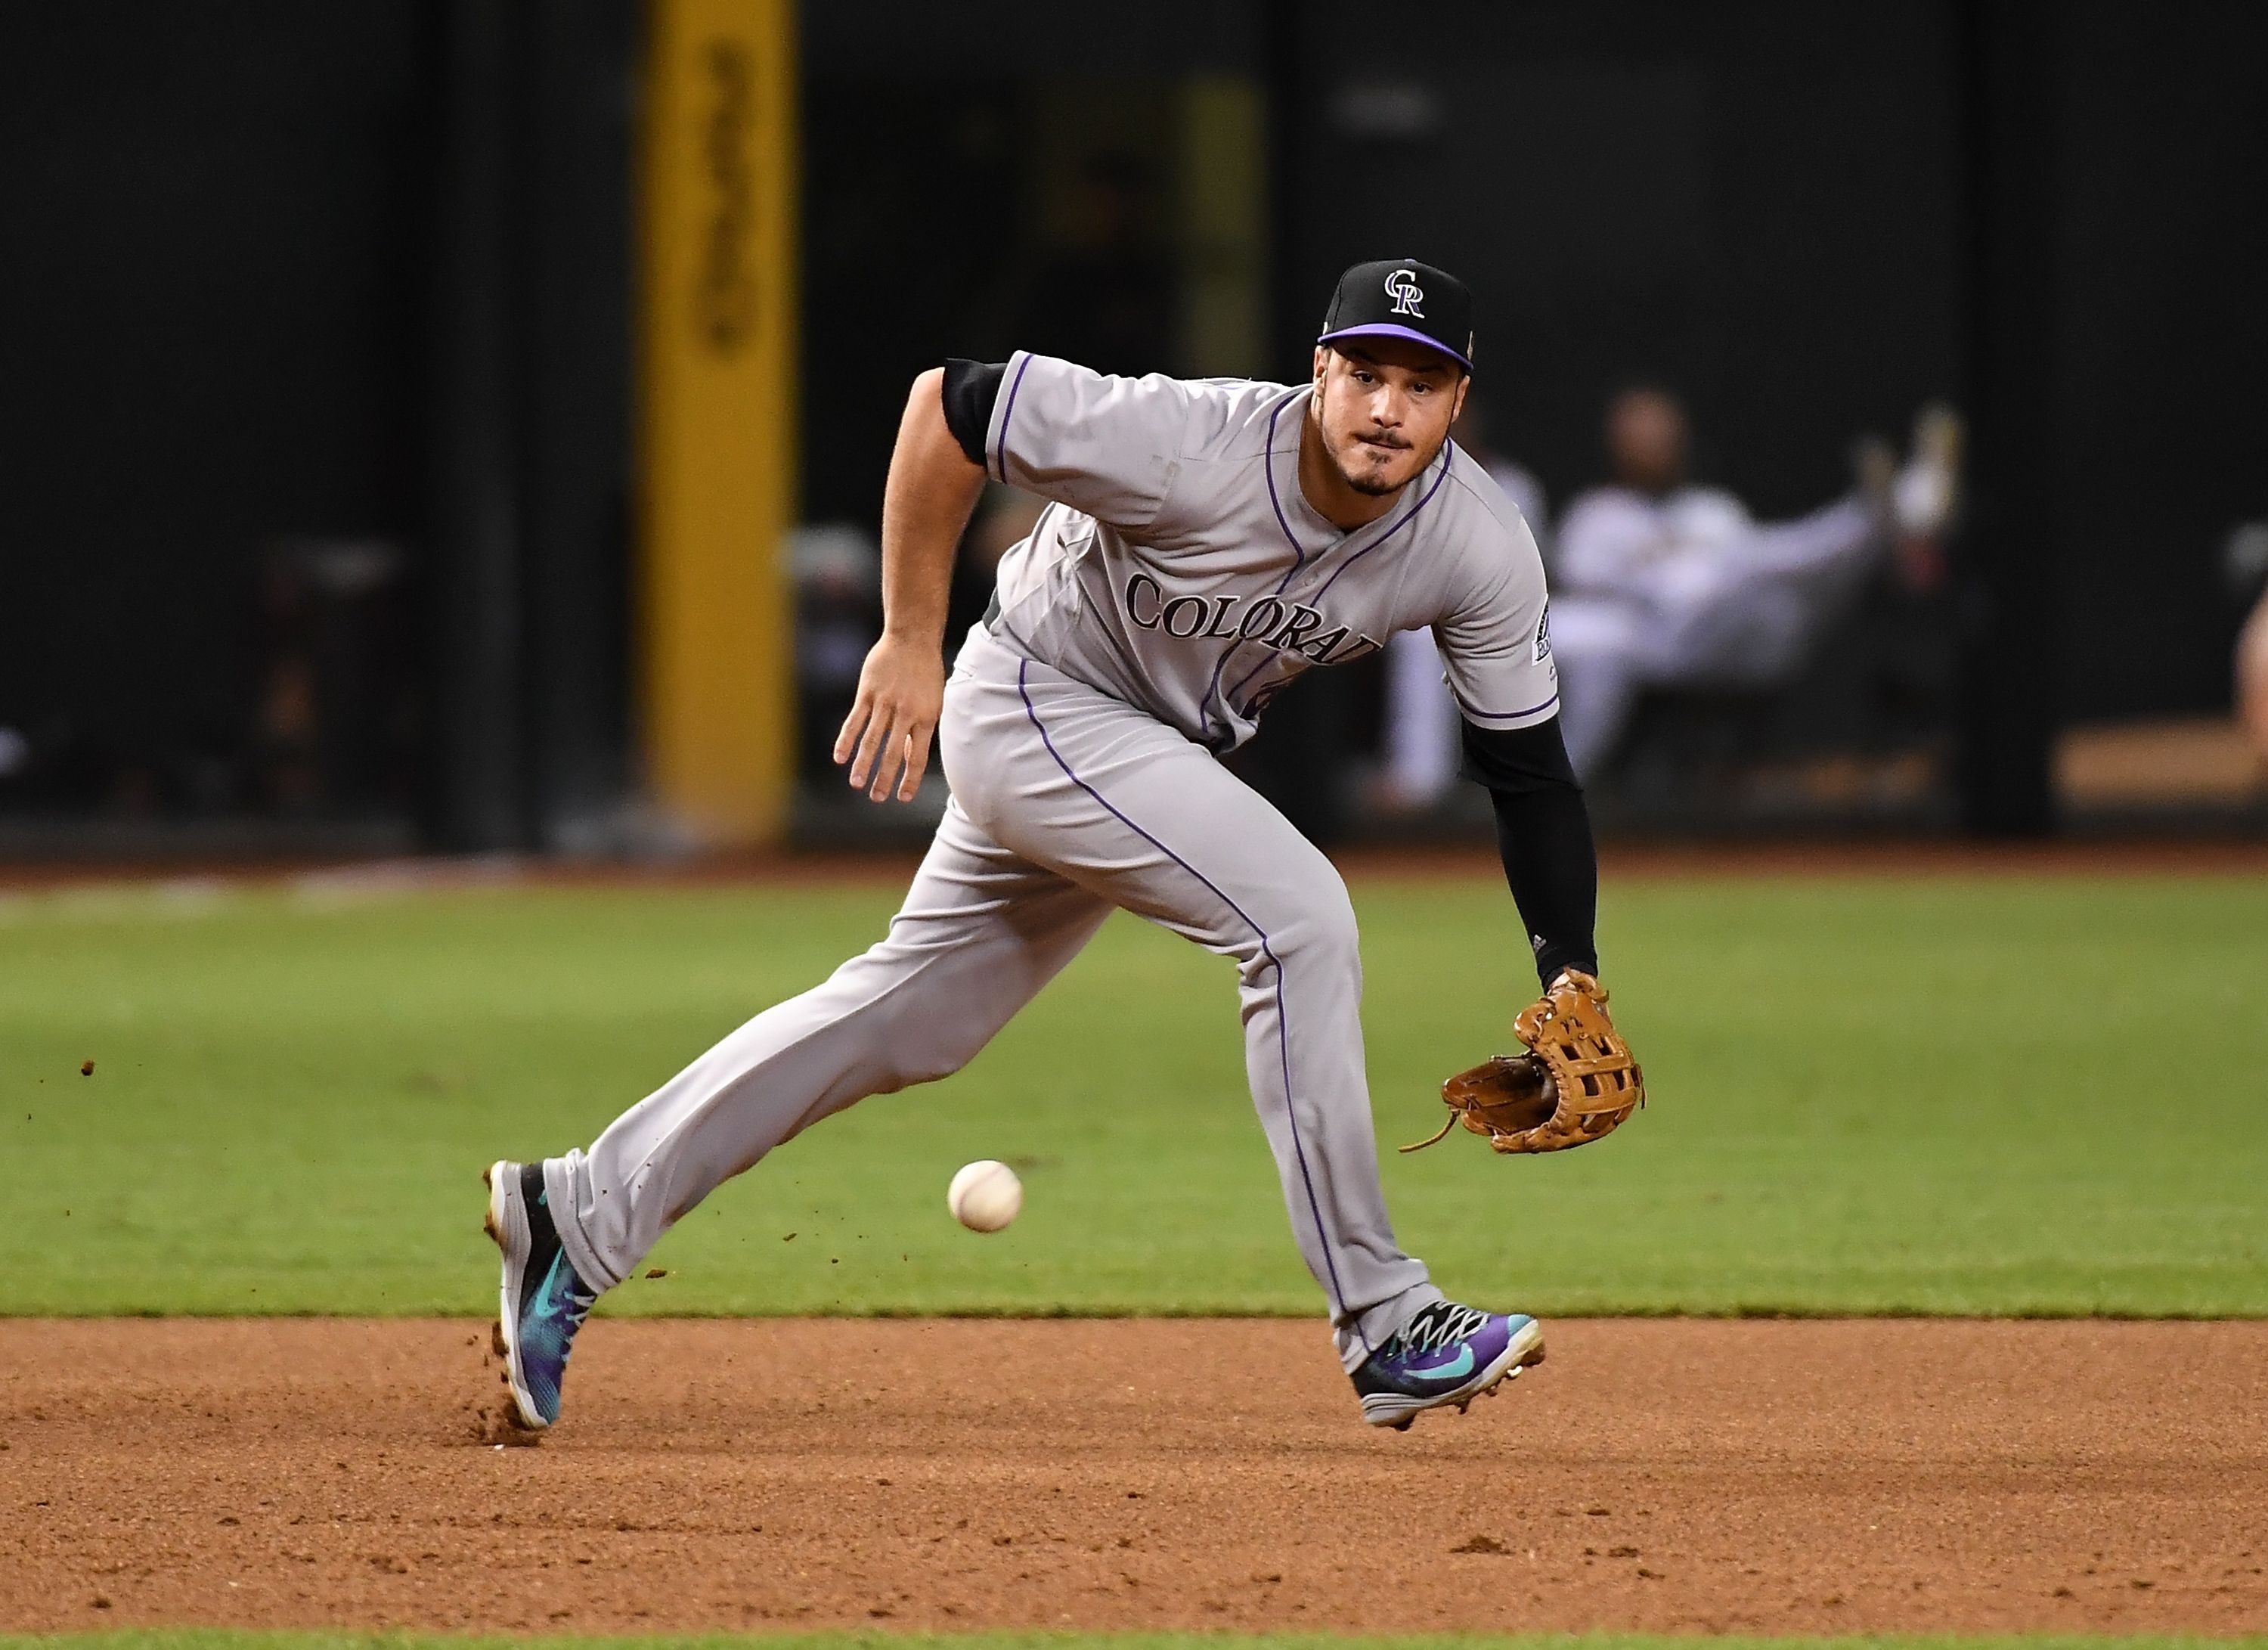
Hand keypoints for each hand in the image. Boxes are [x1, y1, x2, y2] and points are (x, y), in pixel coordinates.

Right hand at [833, 634, 944, 801]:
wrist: (912, 639)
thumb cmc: (925, 673)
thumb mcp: (932, 702)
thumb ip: (919, 731)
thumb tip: (910, 760)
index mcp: (926, 717)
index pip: (918, 756)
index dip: (910, 779)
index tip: (902, 798)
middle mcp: (906, 713)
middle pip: (893, 752)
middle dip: (884, 778)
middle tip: (877, 798)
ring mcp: (885, 702)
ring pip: (871, 739)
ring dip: (863, 764)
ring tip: (856, 783)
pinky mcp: (868, 693)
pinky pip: (855, 721)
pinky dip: (846, 740)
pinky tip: (839, 758)